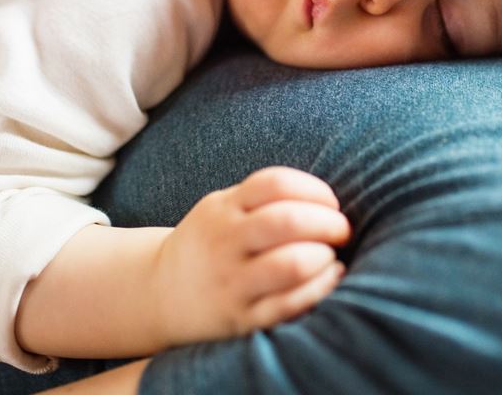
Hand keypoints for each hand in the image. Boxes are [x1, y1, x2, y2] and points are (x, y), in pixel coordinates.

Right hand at [150, 167, 350, 346]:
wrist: (159, 294)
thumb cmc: (211, 244)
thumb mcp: (223, 209)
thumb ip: (265, 200)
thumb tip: (331, 201)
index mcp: (223, 209)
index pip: (275, 184)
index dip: (315, 190)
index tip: (331, 204)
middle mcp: (224, 243)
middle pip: (286, 221)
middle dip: (328, 223)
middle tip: (342, 231)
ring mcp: (231, 283)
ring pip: (291, 265)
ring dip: (324, 257)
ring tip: (332, 257)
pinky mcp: (241, 319)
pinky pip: (289, 304)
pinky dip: (320, 288)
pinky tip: (330, 278)